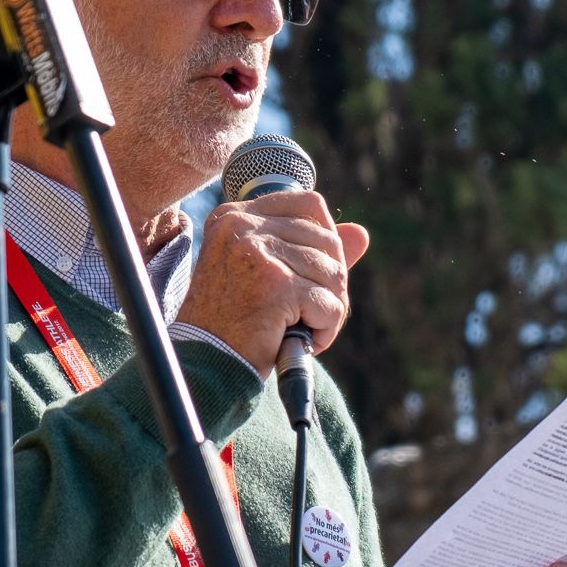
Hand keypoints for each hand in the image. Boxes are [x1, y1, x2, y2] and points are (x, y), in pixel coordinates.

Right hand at [176, 190, 369, 375]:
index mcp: (235, 216)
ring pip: (334, 274)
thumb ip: (311, 249)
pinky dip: (326, 329)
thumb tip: (361, 233)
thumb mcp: (268, 275)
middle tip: (310, 312)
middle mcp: (242, 226)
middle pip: (328, 241)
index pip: (309, 204)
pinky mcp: (275, 286)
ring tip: (304, 328)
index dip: (327, 240)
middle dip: (331, 283)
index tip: (312, 274)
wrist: (205, 362)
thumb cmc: (233, 321)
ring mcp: (258, 253)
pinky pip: (330, 304)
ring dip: (329, 309)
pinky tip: (304, 340)